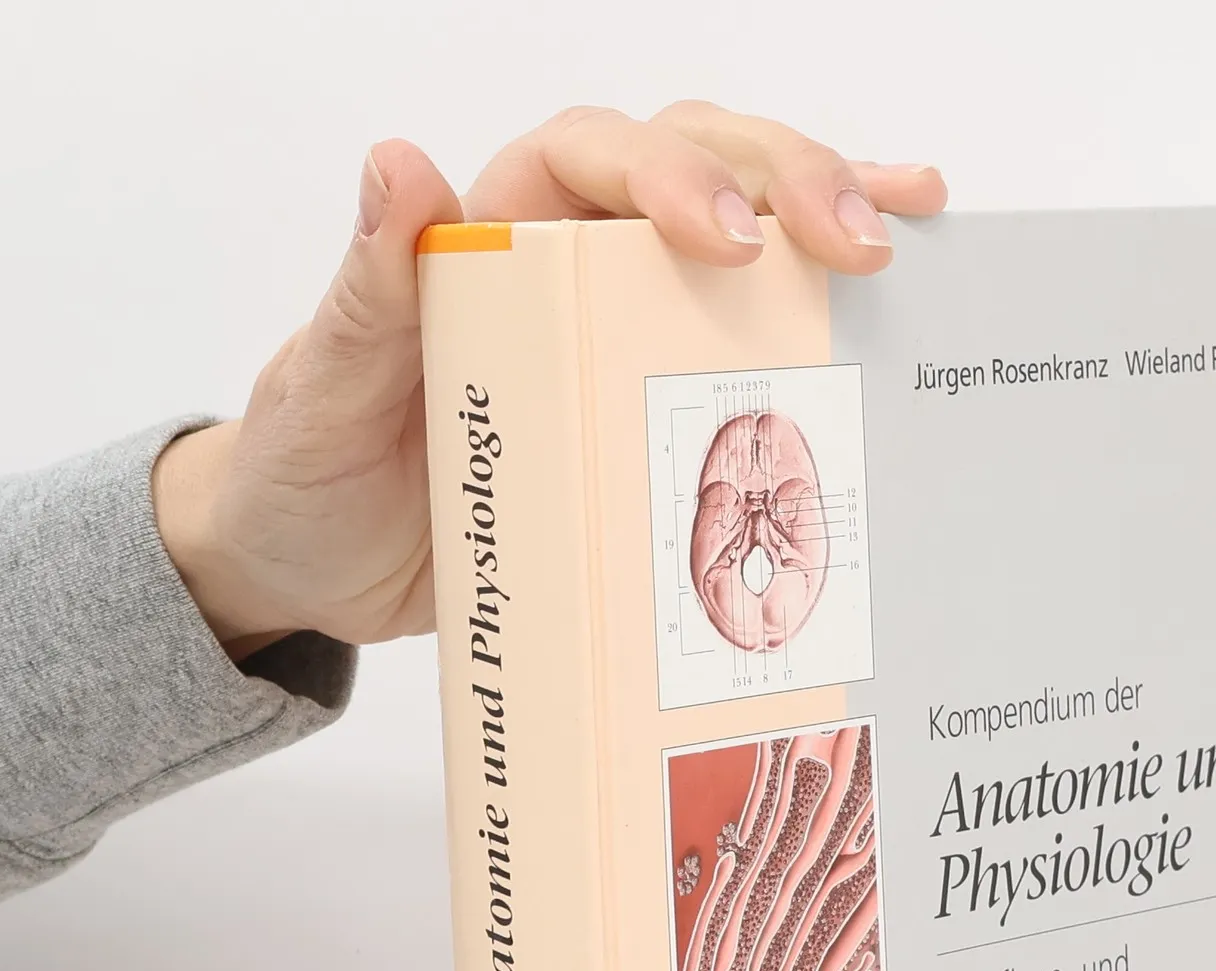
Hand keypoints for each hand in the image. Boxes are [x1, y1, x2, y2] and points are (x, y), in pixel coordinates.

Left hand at [152, 104, 946, 661]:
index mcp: (486, 236)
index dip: (672, 175)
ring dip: (827, 214)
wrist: (310, 565)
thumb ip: (365, 291)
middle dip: (786, 182)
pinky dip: (812, 309)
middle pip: (694, 164)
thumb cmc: (306, 472)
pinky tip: (884, 290)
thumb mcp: (324, 390)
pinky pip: (739, 337)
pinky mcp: (646, 397)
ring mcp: (615, 326)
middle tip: (861, 243)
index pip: (592, 160)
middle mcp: (564, 260)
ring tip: (909, 226)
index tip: (734, 239)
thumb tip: (400, 166)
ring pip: (739, 227)